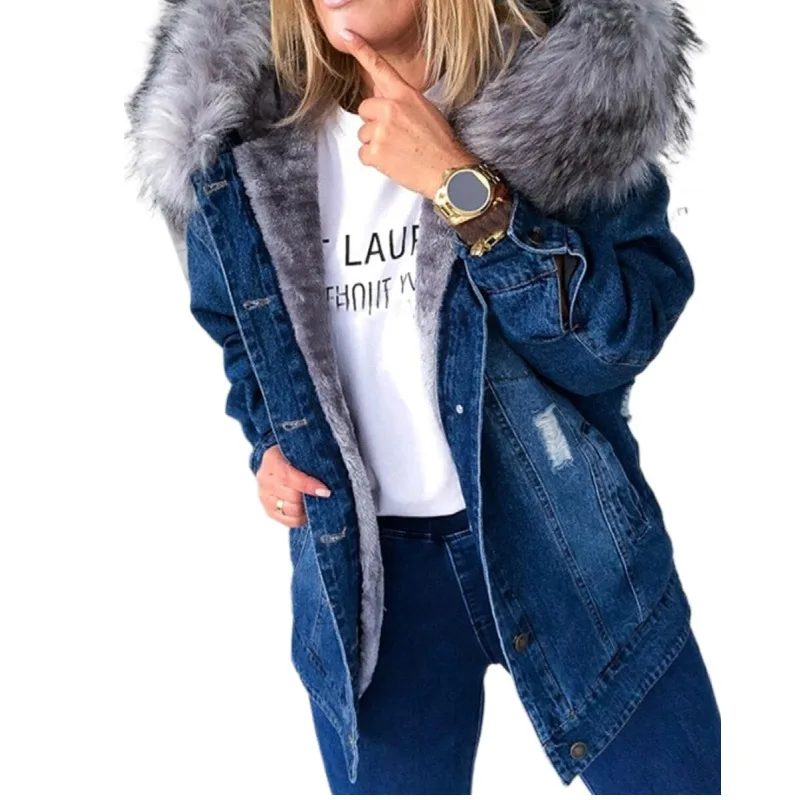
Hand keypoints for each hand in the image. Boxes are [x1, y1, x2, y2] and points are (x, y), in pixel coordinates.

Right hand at [256, 444, 331, 527]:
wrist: (277, 461)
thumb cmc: (293, 456)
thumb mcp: (299, 452)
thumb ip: (311, 460)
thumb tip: (330, 474)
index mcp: (272, 460)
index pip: (288, 477)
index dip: (309, 486)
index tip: (325, 491)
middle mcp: (265, 479)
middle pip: (291, 497)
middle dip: (310, 498)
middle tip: (323, 496)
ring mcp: (265, 496)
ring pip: (290, 510)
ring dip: (306, 509)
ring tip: (315, 502)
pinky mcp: (269, 510)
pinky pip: (288, 521)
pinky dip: (301, 518)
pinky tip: (307, 511)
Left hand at [340, 28, 477, 198]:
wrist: (447, 171)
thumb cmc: (440, 144)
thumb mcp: (424, 110)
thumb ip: (401, 101)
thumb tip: (382, 95)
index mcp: (404, 95)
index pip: (380, 68)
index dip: (362, 50)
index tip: (348, 36)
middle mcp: (391, 108)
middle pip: (364, 109)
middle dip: (374, 122)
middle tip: (394, 136)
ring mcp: (381, 130)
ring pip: (363, 134)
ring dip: (375, 144)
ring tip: (397, 151)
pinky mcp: (376, 151)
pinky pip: (363, 154)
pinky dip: (374, 161)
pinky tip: (392, 161)